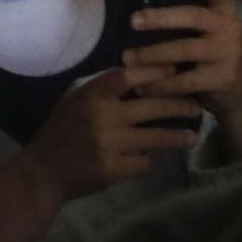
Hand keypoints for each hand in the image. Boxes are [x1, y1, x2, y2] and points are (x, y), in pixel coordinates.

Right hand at [19, 64, 201, 199]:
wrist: (44, 171)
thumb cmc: (63, 128)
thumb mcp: (76, 98)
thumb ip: (104, 86)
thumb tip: (142, 72)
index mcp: (91, 95)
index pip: (129, 76)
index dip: (155, 71)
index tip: (175, 71)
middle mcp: (101, 117)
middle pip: (151, 106)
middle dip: (179, 105)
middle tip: (197, 106)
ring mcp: (108, 145)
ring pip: (154, 138)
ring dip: (177, 137)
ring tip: (193, 136)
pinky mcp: (113, 170)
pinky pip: (143, 162)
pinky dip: (148, 160)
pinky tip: (153, 158)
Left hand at [119, 0, 241, 149]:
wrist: (237, 86)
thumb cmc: (212, 43)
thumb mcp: (208, 15)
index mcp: (225, 8)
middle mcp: (230, 27)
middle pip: (194, 16)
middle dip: (160, 18)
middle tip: (132, 21)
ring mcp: (227, 54)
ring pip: (185, 50)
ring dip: (152, 54)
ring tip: (126, 58)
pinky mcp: (221, 79)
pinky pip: (186, 81)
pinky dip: (161, 84)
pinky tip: (140, 86)